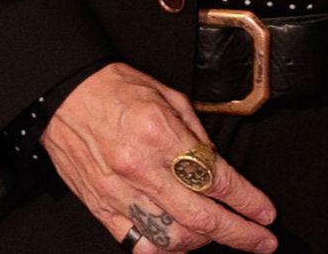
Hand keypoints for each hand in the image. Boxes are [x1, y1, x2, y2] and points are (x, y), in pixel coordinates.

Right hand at [40, 62, 279, 251]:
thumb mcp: (168, 96)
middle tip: (261, 240)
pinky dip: (164, 249)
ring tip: (219, 235)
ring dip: (202, 243)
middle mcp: (140, 169)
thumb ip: (196, 134)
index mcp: (160, 135)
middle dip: (239, 234)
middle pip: (201, 217)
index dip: (248, 201)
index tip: (264, 212)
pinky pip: (137, 242)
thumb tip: (217, 164)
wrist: (63, 96)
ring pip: (170, 238)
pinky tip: (181, 243)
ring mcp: (119, 193)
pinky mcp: (101, 207)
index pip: (217, 179)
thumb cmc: (112, 90)